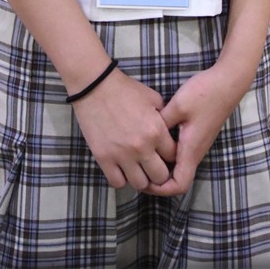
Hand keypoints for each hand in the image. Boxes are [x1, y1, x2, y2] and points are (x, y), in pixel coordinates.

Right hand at [72, 69, 176, 191]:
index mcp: (156, 130)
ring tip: (136, 167)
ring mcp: (122, 155)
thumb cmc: (125, 89)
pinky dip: (121, 178)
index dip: (170, 155)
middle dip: (159, 171)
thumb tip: (170, 131)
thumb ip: (164, 117)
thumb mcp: (152, 98)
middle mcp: (142, 147)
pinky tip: (121, 167)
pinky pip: (118, 182)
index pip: (174, 156)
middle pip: (160, 176)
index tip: (163, 152)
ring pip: (140, 184)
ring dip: (141, 177)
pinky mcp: (104, 159)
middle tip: (152, 163)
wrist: (95, 86)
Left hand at [142, 65, 241, 197]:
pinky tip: (155, 140)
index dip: (161, 189)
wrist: (228, 82)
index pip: (179, 185)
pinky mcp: (197, 134)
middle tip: (137, 168)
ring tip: (143, 155)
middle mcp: (195, 152)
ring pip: (179, 166)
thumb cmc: (204, 94)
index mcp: (191, 150)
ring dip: (162, 166)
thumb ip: (161, 123)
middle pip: (177, 179)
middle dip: (157, 180)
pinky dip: (167, 154)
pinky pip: (181, 154)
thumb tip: (146, 134)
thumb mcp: (178, 106)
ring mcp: (197, 143)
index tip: (144, 181)